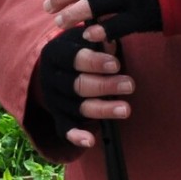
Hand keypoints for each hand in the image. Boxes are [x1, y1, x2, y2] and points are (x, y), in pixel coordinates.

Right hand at [37, 27, 135, 148]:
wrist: (57, 66)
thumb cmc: (81, 47)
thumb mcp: (86, 37)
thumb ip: (98, 39)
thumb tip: (112, 40)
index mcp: (55, 53)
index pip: (74, 58)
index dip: (95, 62)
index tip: (116, 64)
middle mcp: (50, 78)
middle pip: (78, 85)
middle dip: (105, 86)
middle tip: (130, 85)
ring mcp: (54, 99)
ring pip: (78, 107)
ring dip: (103, 109)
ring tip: (125, 109)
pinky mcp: (58, 116)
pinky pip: (65, 129)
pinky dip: (76, 136)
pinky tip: (90, 141)